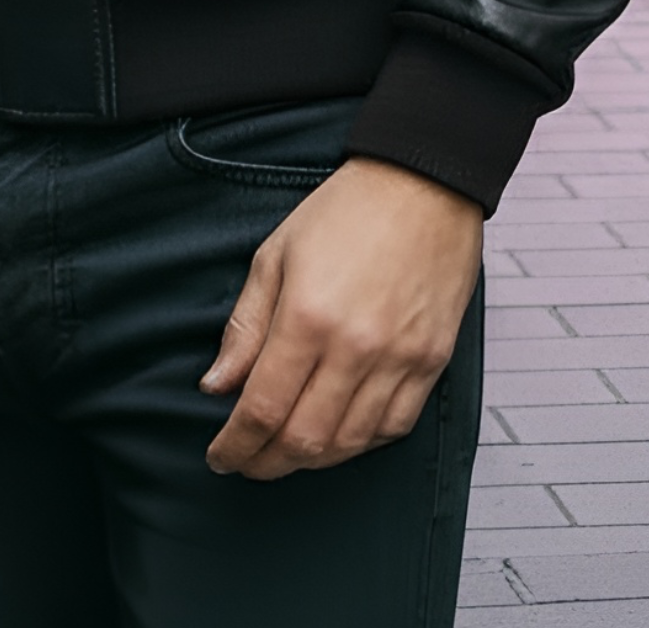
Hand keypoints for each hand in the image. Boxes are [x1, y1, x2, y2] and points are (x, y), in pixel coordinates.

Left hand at [202, 155, 481, 479]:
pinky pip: (394, 427)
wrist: (421, 185)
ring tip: (286, 451)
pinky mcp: (431, 362)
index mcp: (307, 317)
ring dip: (311, 459)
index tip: (219, 456)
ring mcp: (399, 359)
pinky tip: (338, 432)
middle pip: (304, 440)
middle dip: (266, 462)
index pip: (262, 409)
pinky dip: (360, 442)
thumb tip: (216, 385)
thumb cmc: (346, 211)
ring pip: (348, 444)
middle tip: (246, 461)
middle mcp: (355, 347)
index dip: (235, 445)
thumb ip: (245, 326)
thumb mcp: (275, 255)